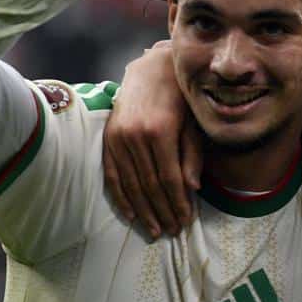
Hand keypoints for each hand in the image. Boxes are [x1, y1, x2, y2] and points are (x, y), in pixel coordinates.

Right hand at [104, 42, 200, 237]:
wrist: (151, 70)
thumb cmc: (180, 98)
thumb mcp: (193, 123)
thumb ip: (192, 156)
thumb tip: (192, 189)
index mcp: (159, 132)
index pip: (169, 178)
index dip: (178, 203)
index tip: (186, 222)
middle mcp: (134, 136)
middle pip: (149, 185)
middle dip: (162, 212)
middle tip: (173, 232)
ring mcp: (117, 138)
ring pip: (130, 184)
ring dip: (143, 211)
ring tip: (156, 230)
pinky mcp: (107, 139)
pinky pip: (112, 174)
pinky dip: (121, 197)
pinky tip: (131, 215)